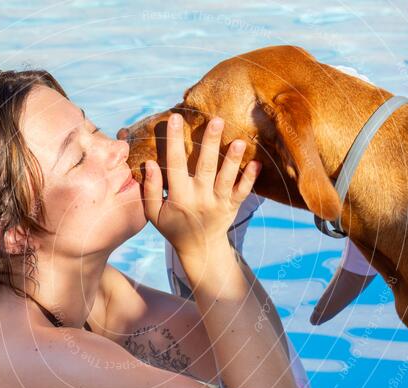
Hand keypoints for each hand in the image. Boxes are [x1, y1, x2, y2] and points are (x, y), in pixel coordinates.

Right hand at [141, 113, 260, 256]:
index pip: (175, 164)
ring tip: (240, 141)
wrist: (199, 249)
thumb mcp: (154, 213)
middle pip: (205, 167)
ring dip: (233, 160)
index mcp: (178, 196)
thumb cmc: (173, 226)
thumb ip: (150, 189)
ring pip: (226, 179)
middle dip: (210, 143)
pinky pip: (243, 192)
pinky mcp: (232, 206)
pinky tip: (257, 163)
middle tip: (216, 120)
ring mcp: (218, 203)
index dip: (174, 141)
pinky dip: (250, 179)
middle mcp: (199, 198)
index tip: (175, 118)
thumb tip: (150, 163)